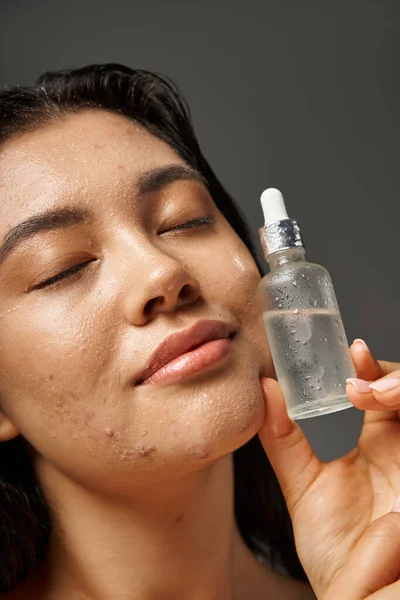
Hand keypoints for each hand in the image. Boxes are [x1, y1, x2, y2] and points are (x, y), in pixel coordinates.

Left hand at [258, 339, 399, 598]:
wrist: (359, 595)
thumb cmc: (337, 551)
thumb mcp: (304, 487)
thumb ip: (285, 439)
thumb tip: (264, 390)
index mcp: (374, 440)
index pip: (376, 388)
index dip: (369, 366)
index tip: (351, 351)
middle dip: (390, 373)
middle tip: (359, 374)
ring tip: (373, 393)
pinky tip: (387, 407)